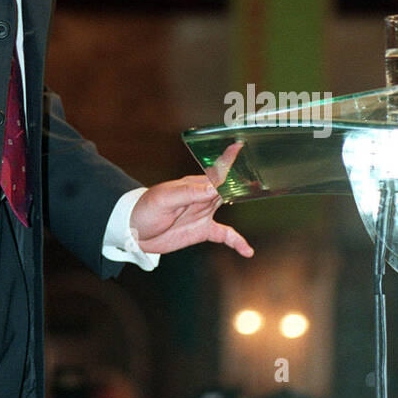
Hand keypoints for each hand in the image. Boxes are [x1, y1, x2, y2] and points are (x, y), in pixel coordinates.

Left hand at [129, 142, 252, 258]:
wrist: (134, 231)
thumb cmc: (145, 209)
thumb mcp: (164, 199)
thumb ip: (187, 194)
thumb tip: (211, 189)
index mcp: (193, 185)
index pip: (215, 171)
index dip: (228, 159)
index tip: (240, 146)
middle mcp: (202, 196)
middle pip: (227, 186)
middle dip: (244, 179)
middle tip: (263, 175)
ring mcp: (203, 213)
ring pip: (229, 205)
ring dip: (243, 202)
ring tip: (264, 197)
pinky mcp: (202, 230)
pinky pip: (225, 235)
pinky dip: (237, 241)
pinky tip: (247, 251)